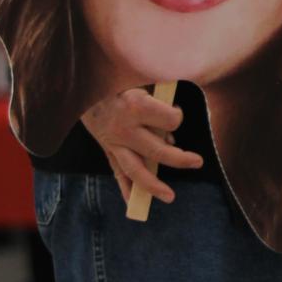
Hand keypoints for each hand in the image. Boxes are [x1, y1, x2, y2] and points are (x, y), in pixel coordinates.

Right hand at [81, 87, 202, 205]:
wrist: (83, 83)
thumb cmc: (120, 76)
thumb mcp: (142, 79)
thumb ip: (160, 101)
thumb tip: (171, 131)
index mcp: (137, 106)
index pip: (171, 120)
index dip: (178, 116)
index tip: (176, 110)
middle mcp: (125, 128)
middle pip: (157, 151)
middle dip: (179, 159)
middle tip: (198, 162)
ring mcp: (113, 142)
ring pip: (136, 170)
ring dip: (153, 185)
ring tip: (170, 196)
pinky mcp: (107, 149)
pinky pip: (117, 172)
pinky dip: (126, 189)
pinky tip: (133, 204)